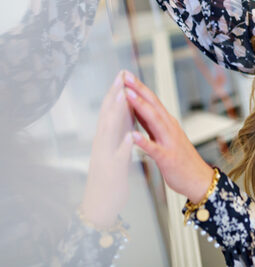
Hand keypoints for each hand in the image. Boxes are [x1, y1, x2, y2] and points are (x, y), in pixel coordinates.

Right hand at [81, 71, 133, 227]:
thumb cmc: (108, 175)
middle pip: (108, 115)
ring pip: (110, 131)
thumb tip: (121, 113)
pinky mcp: (112, 171)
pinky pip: (119, 156)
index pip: (111, 110)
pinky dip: (124, 144)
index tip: (123, 73)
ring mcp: (106, 156)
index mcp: (105, 138)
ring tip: (124, 95)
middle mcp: (102, 144)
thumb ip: (116, 131)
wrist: (100, 204)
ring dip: (117, 112)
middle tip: (121, 75)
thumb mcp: (111, 149)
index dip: (116, 91)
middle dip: (115, 94)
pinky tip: (131, 134)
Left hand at [122, 71, 214, 201]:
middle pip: (153, 105)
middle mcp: (170, 128)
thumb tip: (139, 109)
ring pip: (154, 121)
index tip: (126, 75)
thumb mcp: (167, 137)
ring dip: (140, 107)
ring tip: (128, 96)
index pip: (152, 101)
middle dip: (139, 90)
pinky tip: (133, 135)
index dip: (139, 87)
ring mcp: (170, 142)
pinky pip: (154, 148)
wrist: (198, 179)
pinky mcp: (168, 158)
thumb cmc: (181, 160)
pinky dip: (143, 141)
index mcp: (168, 123)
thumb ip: (153, 124)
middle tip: (126, 76)